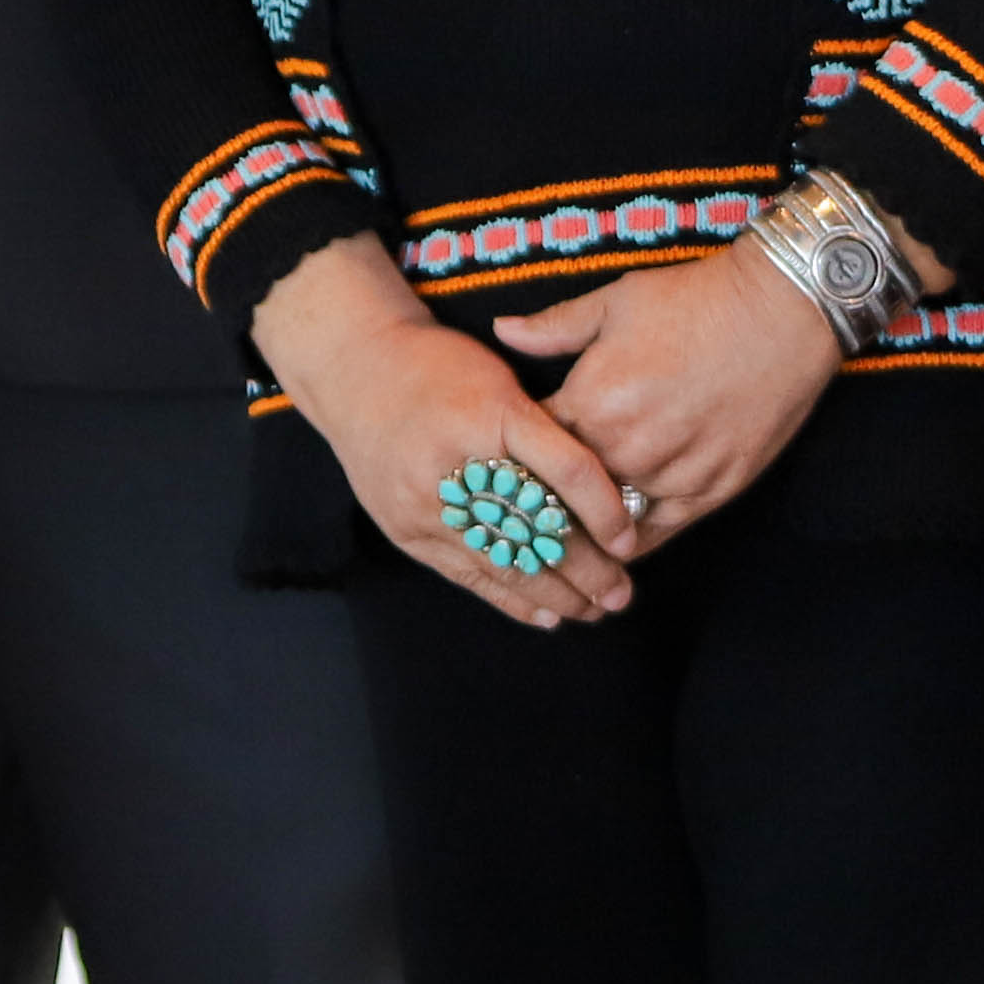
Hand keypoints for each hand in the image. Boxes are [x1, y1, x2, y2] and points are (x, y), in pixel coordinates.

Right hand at [249, 237, 638, 625]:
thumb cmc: (439, 369)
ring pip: (505, 561)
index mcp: (491, 411)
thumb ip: (545, 431)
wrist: (353, 371)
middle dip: (588, 569)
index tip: (629, 538)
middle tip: (622, 592)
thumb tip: (605, 494)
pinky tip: (547, 614)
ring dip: (557, 594)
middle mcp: (457, 461)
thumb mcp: (500, 380)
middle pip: (536, 528)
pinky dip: (511, 599)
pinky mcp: (407, 529)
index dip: (605, 510)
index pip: (566, 471)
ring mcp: (426, 502)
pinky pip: (468, 574)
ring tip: (595, 609)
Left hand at [497, 255, 842, 542]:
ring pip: (608, 520)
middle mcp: (627, 448)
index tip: (510, 457)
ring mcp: (673, 474)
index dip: (517, 453)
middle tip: (528, 503)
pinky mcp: (714, 491)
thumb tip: (503, 331)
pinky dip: (631, 538)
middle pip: (564, 493)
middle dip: (546, 495)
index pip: (531, 449)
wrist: (782, 311)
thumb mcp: (614, 302)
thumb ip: (554, 328)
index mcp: (591, 402)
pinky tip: (613, 538)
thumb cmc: (695, 299)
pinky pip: (657, 533)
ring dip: (586, 522)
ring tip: (566, 528)